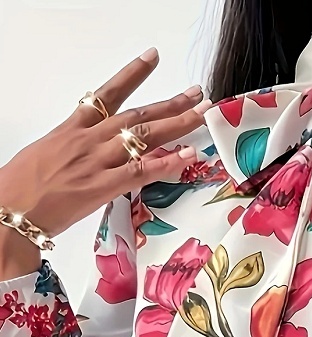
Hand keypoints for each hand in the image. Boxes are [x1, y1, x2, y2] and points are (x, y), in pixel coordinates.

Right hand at [0, 47, 208, 244]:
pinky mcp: (102, 186)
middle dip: (169, 103)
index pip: (107, 95)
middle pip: (137, 115)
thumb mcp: (46, 156)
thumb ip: (73, 150)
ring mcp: (97, 162)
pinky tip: (188, 156)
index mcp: (72, 129)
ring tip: (200, 115)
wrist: (7, 211)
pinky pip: (141, 171)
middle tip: (195, 93)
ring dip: (177, 125)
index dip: (132, 74)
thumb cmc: (20, 188)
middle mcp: (88, 140)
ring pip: (145, 137)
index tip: (151, 58)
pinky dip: (167, 163)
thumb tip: (88, 153)